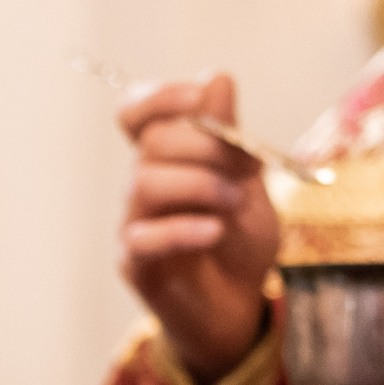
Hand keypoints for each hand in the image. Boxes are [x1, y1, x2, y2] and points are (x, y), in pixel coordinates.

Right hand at [118, 73, 281, 382]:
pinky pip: (145, 237)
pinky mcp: (136, 263)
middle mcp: (142, 185)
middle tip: (242, 170)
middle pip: (152, 142)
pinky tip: (215, 233)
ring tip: (234, 203)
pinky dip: (183, 229)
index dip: (161, 98)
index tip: (200, 102)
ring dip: (199, 185)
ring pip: (145, 183)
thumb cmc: (240, 242)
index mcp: (167, 159)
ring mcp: (134, 224)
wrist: (241, 305)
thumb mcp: (250, 182)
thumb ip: (231, 137)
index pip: (137, 113)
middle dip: (203, 146)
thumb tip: (215, 79)